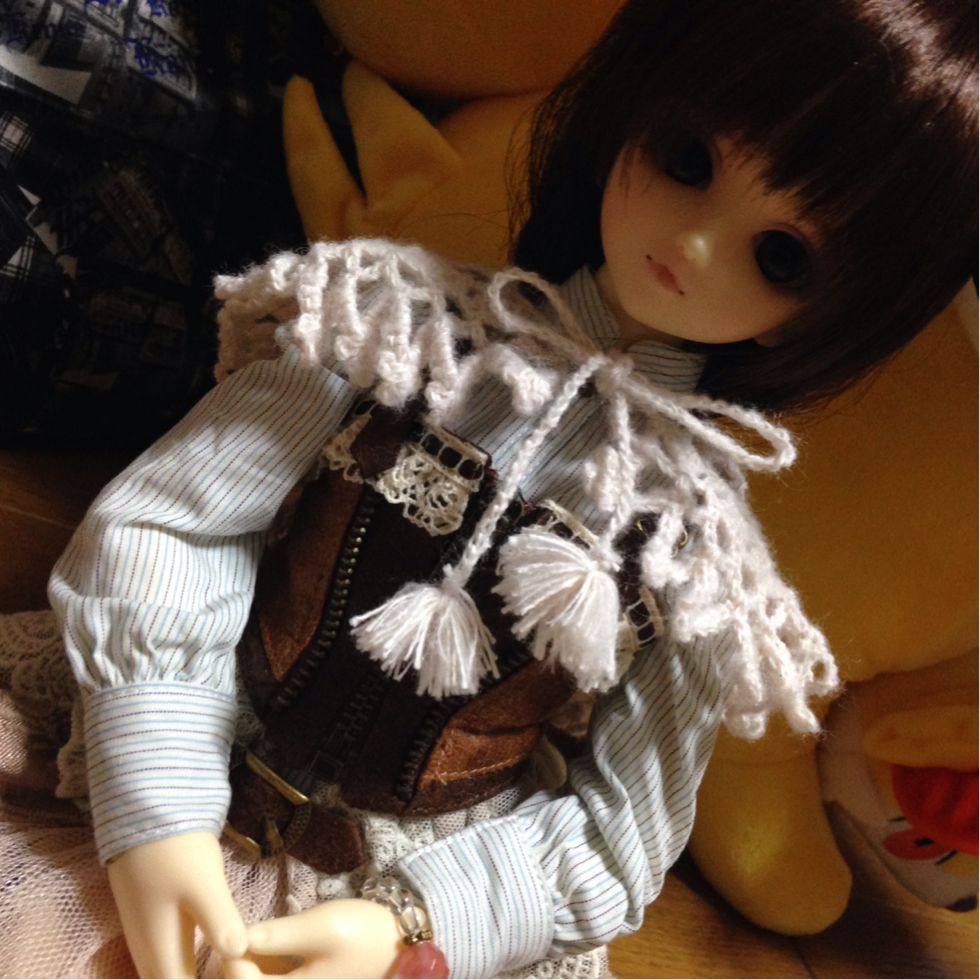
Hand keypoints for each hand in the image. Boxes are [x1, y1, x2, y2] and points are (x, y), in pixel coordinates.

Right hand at [107, 830, 247, 978]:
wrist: (145, 811)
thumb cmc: (176, 848)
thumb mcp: (203, 884)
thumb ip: (219, 923)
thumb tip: (239, 954)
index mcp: (158, 951)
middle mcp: (146, 950)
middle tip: (239, 971)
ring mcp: (145, 933)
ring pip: (167, 971)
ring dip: (191, 974)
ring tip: (226, 967)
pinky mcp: (152, 915)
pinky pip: (168, 954)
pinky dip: (186, 962)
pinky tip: (211, 952)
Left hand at [224, 899, 402, 978]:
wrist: (404, 942)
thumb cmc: (363, 933)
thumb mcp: (320, 927)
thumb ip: (277, 935)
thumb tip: (237, 939)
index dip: (231, 961)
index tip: (225, 933)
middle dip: (240, 965)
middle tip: (231, 934)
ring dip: (254, 965)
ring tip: (247, 935)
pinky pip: (284, 979)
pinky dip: (271, 964)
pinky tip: (270, 941)